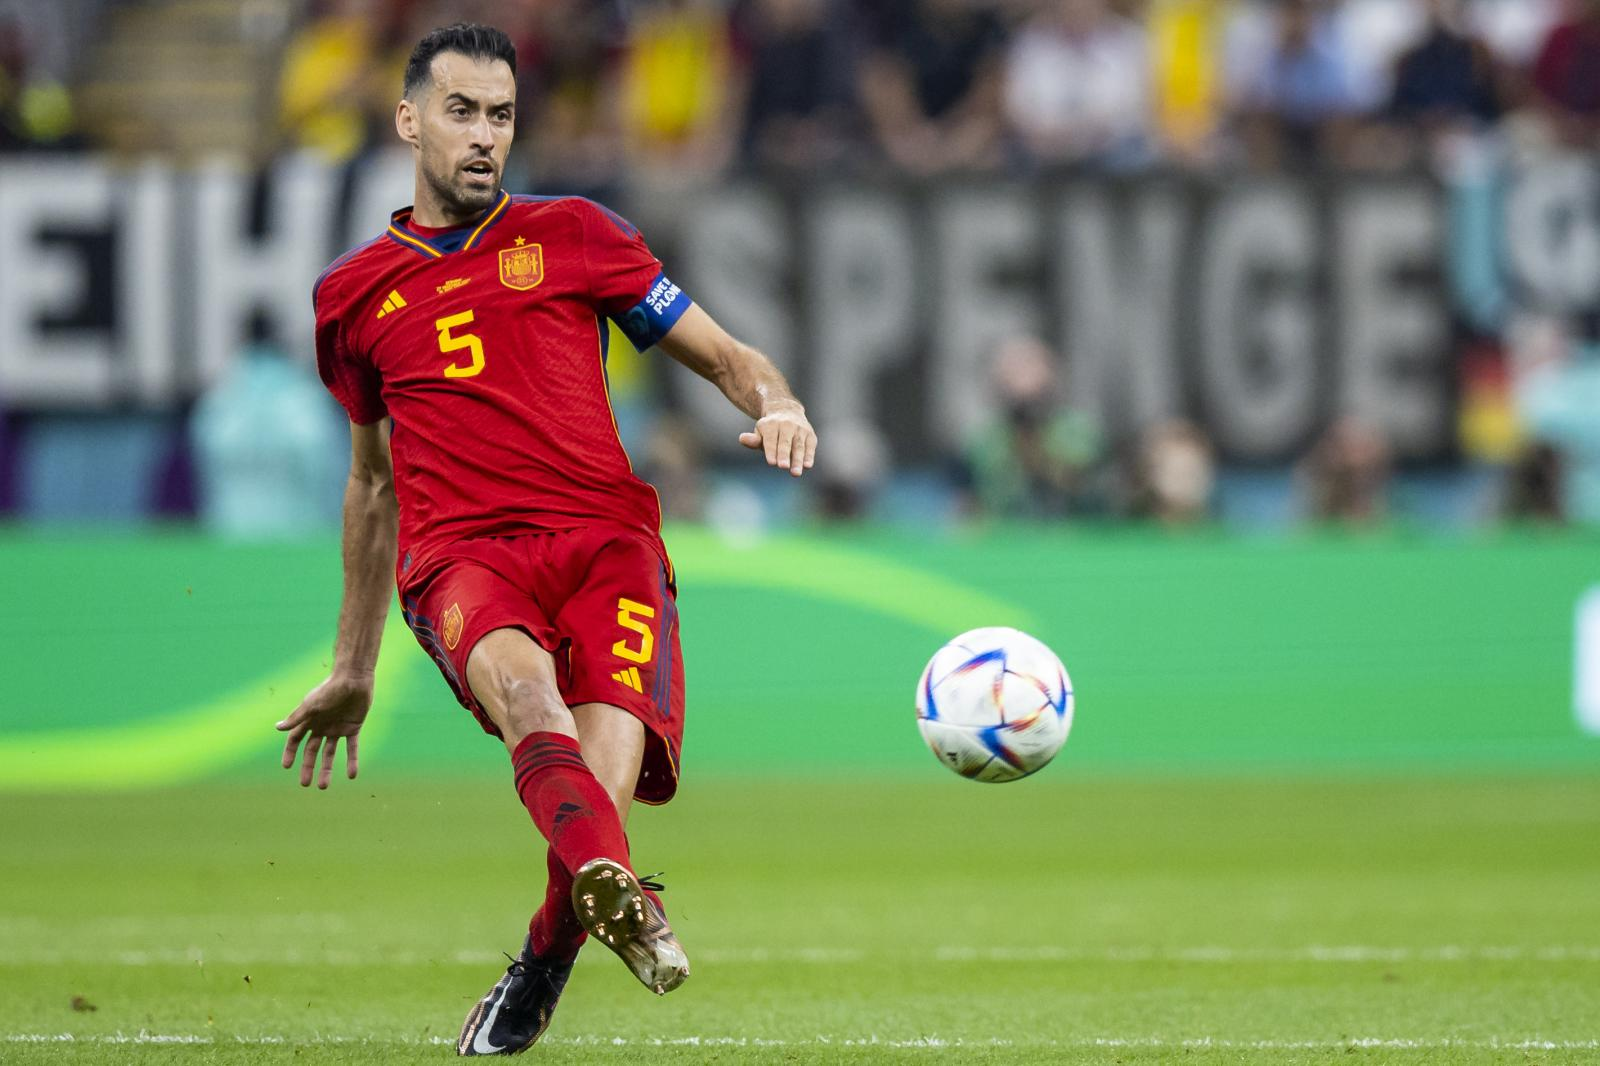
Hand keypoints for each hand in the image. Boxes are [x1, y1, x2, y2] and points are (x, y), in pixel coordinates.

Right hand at [276, 673, 372, 788]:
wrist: (354, 679)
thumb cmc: (330, 689)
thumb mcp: (312, 705)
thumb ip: (296, 718)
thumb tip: (277, 728)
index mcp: (309, 720)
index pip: (295, 739)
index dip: (290, 753)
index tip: (287, 766)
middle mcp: (321, 726)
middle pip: (312, 751)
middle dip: (308, 767)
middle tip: (305, 784)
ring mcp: (337, 728)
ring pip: (330, 753)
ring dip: (327, 769)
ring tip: (323, 786)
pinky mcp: (353, 728)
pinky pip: (352, 748)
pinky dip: (352, 761)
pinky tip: (352, 775)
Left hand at [739, 406, 816, 476]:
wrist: (787, 412)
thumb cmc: (770, 431)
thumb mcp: (760, 433)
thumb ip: (753, 440)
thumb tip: (742, 439)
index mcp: (771, 424)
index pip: (771, 439)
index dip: (771, 451)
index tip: (772, 463)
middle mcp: (786, 424)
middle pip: (785, 442)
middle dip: (784, 455)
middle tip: (783, 467)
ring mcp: (800, 429)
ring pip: (798, 445)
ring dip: (797, 459)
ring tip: (795, 473)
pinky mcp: (810, 435)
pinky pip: (810, 446)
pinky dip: (809, 456)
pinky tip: (807, 465)